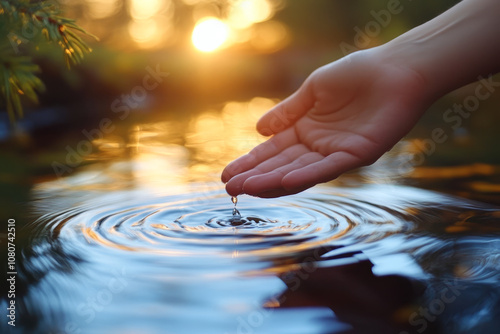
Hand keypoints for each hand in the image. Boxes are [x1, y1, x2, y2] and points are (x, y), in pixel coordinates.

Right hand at [221, 48, 430, 197]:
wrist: (395, 69)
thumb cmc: (356, 75)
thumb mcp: (312, 91)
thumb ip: (287, 112)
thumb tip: (258, 130)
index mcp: (305, 130)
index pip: (272, 151)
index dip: (250, 163)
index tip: (227, 174)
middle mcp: (318, 147)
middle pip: (281, 166)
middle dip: (255, 177)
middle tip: (229, 189)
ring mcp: (336, 153)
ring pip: (300, 172)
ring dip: (274, 181)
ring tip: (247, 189)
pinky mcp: (358, 155)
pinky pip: (329, 168)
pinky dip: (307, 175)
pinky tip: (285, 181)